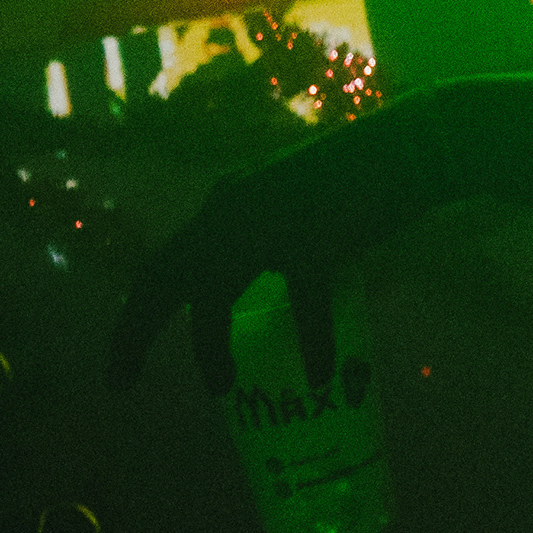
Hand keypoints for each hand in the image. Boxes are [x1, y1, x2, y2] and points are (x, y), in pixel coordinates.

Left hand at [105, 99, 429, 393]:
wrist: (414, 144)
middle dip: (133, 331)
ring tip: (218, 388)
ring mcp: (269, 220)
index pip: (161, 264)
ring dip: (208, 347)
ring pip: (213, 292)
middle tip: (119, 383)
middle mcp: (232, 209)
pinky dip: (313, 341)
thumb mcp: (301, 218)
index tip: (122, 362)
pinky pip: (305, 301)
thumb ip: (281, 259)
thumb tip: (283, 328)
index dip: (135, 313)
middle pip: (162, 277)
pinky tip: (318, 374)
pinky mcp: (315, 235)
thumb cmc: (364, 187)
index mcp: (227, 206)